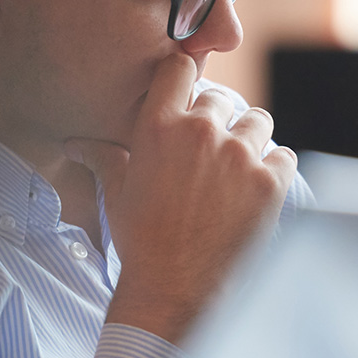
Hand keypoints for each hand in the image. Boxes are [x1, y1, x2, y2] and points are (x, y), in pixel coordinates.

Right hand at [64, 53, 296, 342]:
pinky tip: (256, 192)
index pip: (181, 67)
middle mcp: (201, 132)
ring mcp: (240, 156)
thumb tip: (73, 142)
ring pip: (259, 122)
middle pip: (221, 99)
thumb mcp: (117, 193)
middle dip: (217, 123)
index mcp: (159, 127)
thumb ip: (102, 156)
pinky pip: (284, 156)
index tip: (190, 99)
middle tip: (210, 158)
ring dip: (250, 142)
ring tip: (236, 173)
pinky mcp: (270, 182)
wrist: (174, 290)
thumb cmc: (141, 240)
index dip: (187, 80)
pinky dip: (274, 171)